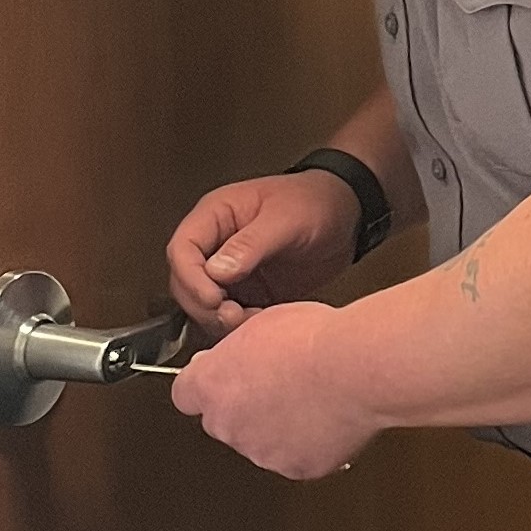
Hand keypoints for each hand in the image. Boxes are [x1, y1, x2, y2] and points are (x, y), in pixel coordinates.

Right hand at [165, 172, 357, 335]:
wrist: (348, 217)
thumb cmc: (316, 202)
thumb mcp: (286, 218)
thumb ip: (250, 244)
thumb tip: (216, 271)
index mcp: (216, 216)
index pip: (182, 249)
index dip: (190, 278)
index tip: (214, 298)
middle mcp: (216, 245)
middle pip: (185, 283)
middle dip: (205, 306)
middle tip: (234, 316)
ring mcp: (230, 272)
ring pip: (204, 306)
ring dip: (222, 321)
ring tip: (254, 320)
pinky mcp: (247, 293)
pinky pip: (230, 316)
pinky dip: (240, 327)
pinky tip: (263, 325)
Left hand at [172, 299, 378, 479]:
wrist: (355, 368)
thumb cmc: (316, 340)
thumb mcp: (265, 322)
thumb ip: (239, 347)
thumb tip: (240, 353)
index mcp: (212, 384)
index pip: (186, 394)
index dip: (208, 385)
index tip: (224, 378)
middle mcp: (228, 423)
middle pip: (224, 420)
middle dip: (246, 407)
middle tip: (279, 384)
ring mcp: (260, 451)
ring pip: (261, 441)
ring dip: (277, 426)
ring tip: (312, 398)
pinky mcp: (295, 467)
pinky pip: (296, 457)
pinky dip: (309, 443)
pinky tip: (328, 417)